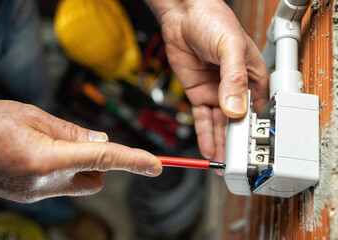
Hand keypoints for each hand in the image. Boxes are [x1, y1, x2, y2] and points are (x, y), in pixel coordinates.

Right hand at [0, 100, 161, 201]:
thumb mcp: (33, 116)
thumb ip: (72, 132)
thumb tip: (102, 140)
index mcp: (47, 159)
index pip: (103, 159)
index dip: (133, 161)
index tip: (156, 165)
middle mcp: (44, 183)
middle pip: (96, 178)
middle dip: (99, 162)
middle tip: (78, 142)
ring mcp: (36, 194)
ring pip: (80, 183)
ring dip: (81, 166)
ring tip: (52, 145)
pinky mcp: (30, 196)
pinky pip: (60, 185)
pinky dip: (63, 170)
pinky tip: (40, 155)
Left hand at [145, 0, 267, 173]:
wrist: (182, 15)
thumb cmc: (212, 20)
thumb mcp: (229, 46)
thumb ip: (233, 78)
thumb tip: (235, 107)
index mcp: (253, 76)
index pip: (257, 109)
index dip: (252, 129)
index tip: (247, 147)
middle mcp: (235, 87)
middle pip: (237, 121)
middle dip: (234, 142)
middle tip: (232, 163)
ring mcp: (216, 92)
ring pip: (219, 124)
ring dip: (219, 143)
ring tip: (220, 164)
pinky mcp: (199, 93)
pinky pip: (203, 118)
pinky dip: (205, 134)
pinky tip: (208, 148)